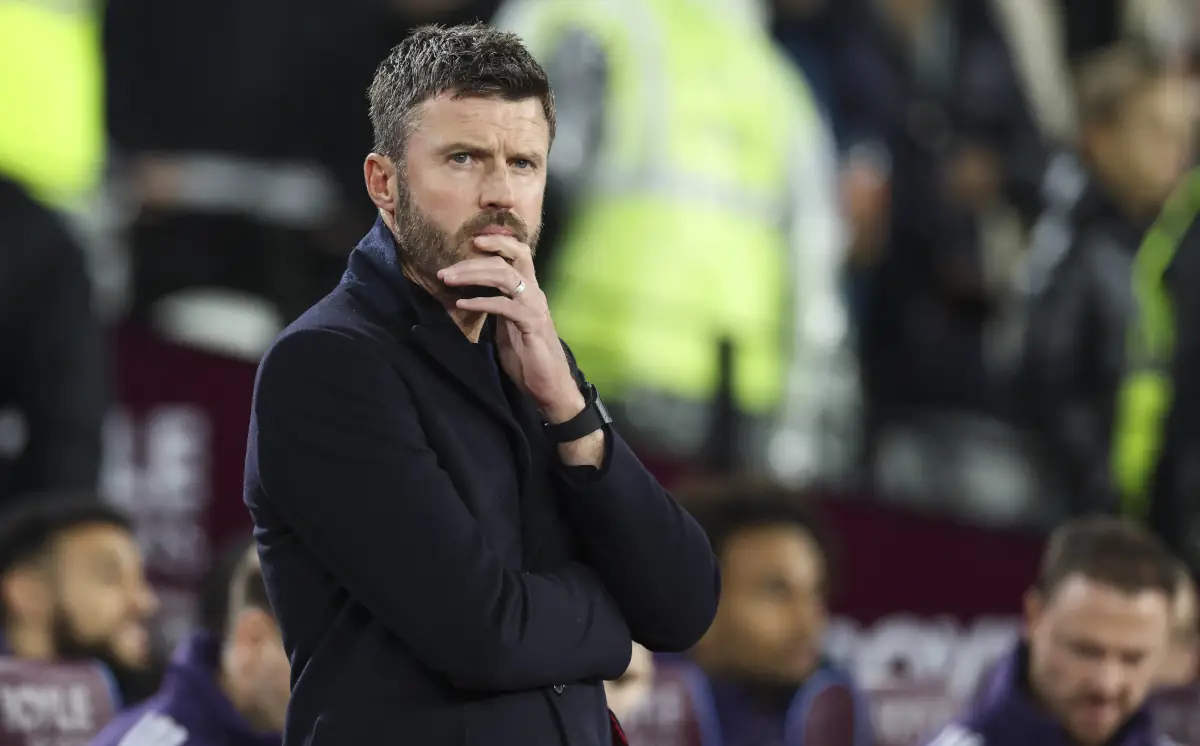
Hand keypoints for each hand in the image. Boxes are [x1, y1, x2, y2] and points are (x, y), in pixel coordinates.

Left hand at [438, 236, 583, 422]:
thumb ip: (497, 308)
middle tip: (446, 269)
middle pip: (508, 260)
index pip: (518, 255)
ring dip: (473, 275)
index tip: (472, 240)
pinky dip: (480, 302)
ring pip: (505, 276)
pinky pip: (503, 306)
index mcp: (529, 292)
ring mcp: (534, 307)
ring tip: (448, 280)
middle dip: (474, 260)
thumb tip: (472, 296)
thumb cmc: (528, 358)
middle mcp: (534, 294)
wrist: (550, 385)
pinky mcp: (531, 324)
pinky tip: (462, 304)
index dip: (498, 242)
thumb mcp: (508, 327)